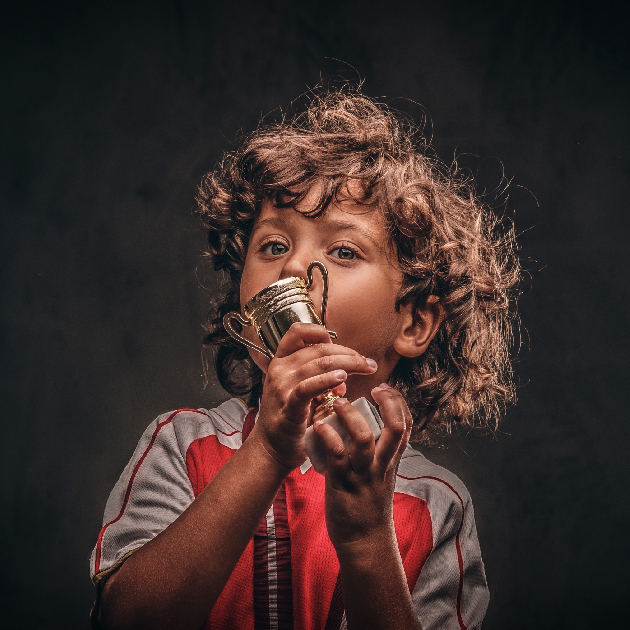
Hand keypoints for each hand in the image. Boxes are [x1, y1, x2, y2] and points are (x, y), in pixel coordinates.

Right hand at [252, 322, 377, 469]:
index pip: (298, 332)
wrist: (272, 448)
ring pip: (319, 363)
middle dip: (348, 353)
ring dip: (347, 363)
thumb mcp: (301, 389)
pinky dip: (326, 380)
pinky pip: (307, 387)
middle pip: (319, 349)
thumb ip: (319, 377)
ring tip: (365, 368)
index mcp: (281, 361)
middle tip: (368, 363)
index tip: (342, 347)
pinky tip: (342, 379)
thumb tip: (344, 372)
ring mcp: (282, 386)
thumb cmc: (289, 417)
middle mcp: (280, 369)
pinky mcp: (288, 406)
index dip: (321, 333)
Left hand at [312, 383, 411, 549]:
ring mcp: (362, 474)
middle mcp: (381, 465)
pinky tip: (319, 426)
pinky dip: (328, 436)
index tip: (384, 389)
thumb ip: (379, 454)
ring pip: (364, 439)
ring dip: (350, 416)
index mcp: (390, 461)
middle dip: (387, 402)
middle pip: (395, 427)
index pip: (405, 425)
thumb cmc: (368, 507)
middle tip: (372, 389)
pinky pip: (337, 455)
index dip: (398, 402)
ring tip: (337, 402)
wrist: (364, 543)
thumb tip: (369, 429)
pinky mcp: (342, 483)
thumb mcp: (382, 476)